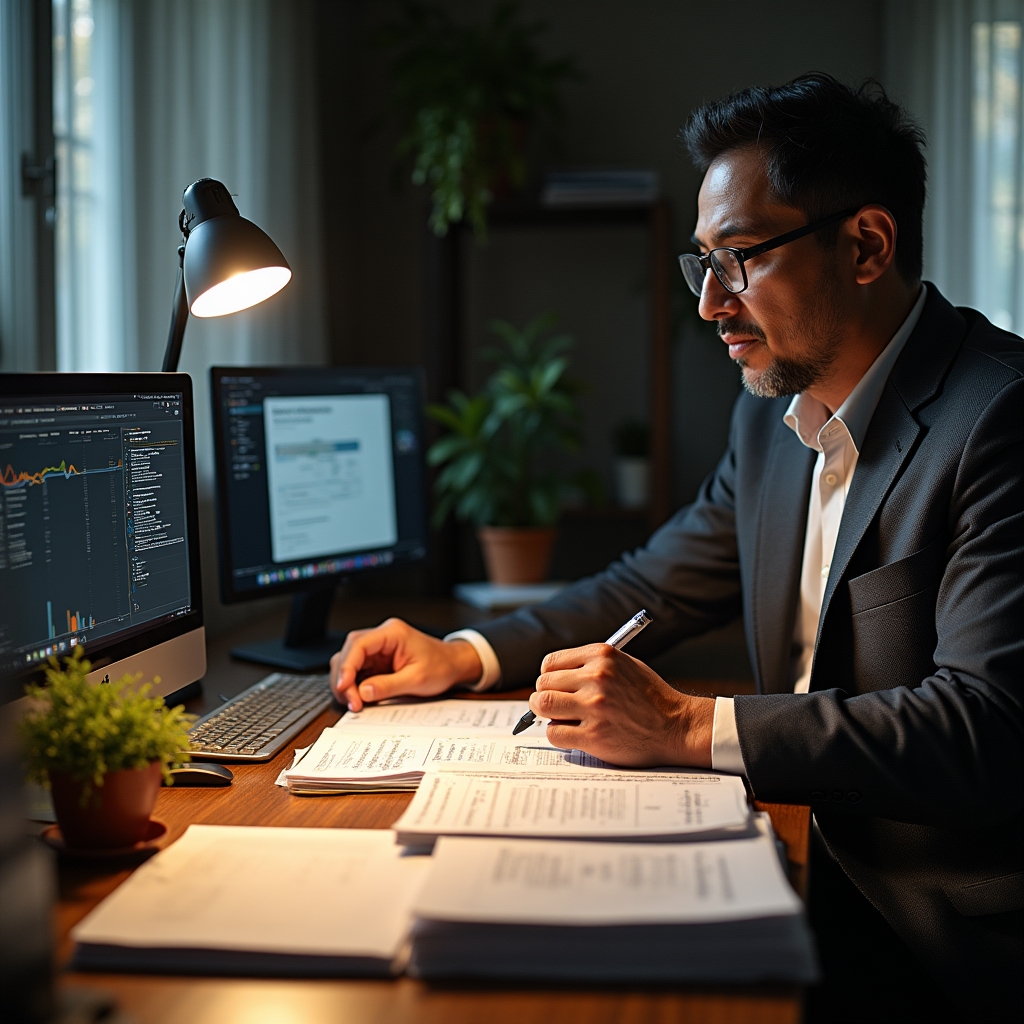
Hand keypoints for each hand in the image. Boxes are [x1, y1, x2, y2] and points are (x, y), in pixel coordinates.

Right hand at [329, 618, 482, 710]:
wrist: (453, 665)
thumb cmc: (441, 666)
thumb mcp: (417, 680)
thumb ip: (388, 685)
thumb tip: (362, 692)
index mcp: (392, 633)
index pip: (359, 644)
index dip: (347, 666)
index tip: (343, 686)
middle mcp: (382, 637)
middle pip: (349, 652)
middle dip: (344, 678)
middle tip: (351, 702)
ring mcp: (378, 648)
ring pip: (349, 661)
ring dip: (347, 683)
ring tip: (354, 703)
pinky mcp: (377, 660)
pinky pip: (358, 670)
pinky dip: (354, 685)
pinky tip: (359, 699)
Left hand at [528, 644, 714, 767]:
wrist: (677, 726)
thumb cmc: (649, 697)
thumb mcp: (624, 665)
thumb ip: (590, 666)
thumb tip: (554, 676)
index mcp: (603, 656)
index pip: (550, 663)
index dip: (549, 677)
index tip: (555, 686)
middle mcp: (597, 677)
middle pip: (543, 684)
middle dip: (546, 696)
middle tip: (557, 706)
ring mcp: (595, 707)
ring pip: (544, 706)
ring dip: (548, 714)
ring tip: (563, 718)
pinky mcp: (595, 735)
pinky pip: (554, 733)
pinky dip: (559, 734)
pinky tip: (575, 733)